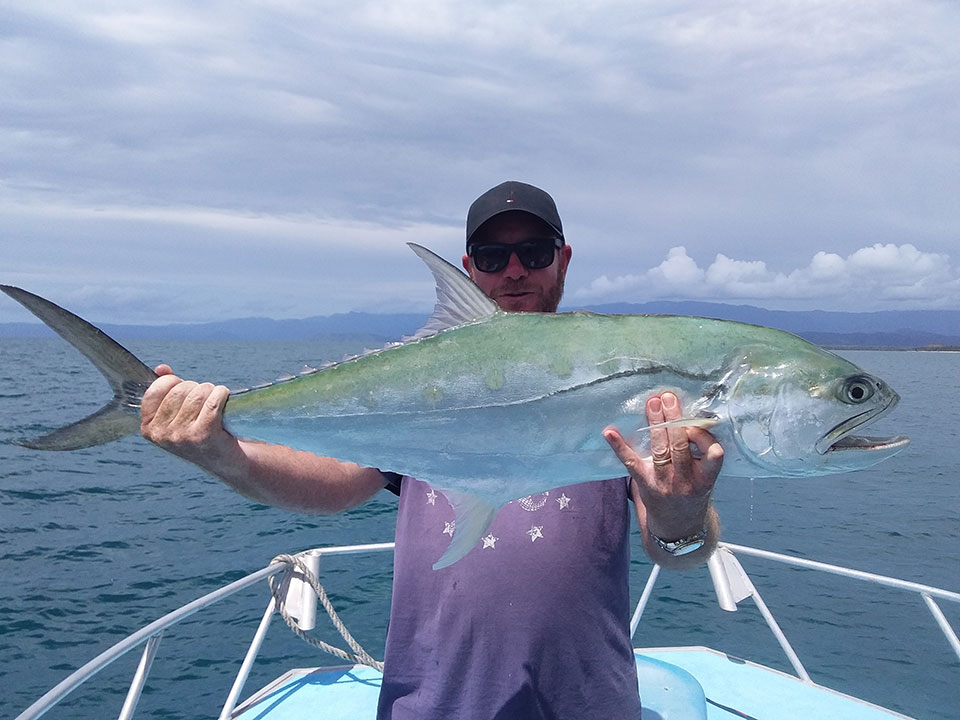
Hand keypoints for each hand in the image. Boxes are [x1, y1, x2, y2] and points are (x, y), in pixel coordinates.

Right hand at [140, 364, 235, 467]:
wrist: (223, 459)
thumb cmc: (199, 432)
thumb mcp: (177, 414)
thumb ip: (167, 391)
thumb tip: (161, 368)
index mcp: (148, 428)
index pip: (155, 390)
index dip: (173, 382)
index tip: (186, 388)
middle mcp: (161, 434)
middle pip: (180, 390)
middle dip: (196, 387)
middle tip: (205, 398)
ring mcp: (181, 436)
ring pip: (198, 394)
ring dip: (211, 391)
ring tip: (215, 400)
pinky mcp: (203, 435)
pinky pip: (212, 402)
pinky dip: (221, 394)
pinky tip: (224, 397)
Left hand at [603, 390, 722, 541]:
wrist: (679, 529)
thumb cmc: (694, 494)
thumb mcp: (706, 478)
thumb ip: (702, 454)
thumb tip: (692, 416)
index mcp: (706, 478)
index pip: (712, 454)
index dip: (705, 436)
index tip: (696, 421)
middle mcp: (685, 481)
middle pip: (680, 446)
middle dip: (675, 419)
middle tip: (668, 397)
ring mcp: (664, 483)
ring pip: (660, 449)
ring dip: (655, 424)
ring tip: (652, 403)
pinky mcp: (644, 483)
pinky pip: (631, 462)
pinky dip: (619, 446)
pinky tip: (609, 432)